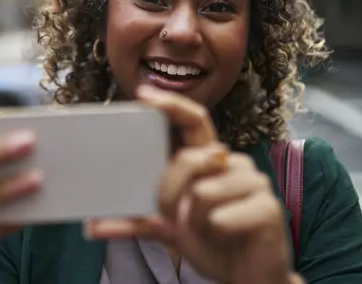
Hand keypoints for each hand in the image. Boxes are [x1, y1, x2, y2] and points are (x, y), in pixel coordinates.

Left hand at [87, 86, 292, 283]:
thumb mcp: (169, 230)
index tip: (144, 94)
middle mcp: (233, 163)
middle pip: (188, 160)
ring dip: (195, 223)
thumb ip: (138, 221)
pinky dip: (215, 234)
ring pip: (202, 193)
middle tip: (175, 219)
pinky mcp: (268, 206)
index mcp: (211, 160)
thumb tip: (93, 226)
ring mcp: (254, 181)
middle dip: (169, 195)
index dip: (172, 104)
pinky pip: (220, 217)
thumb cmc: (212, 245)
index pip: (195, 120)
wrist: (248, 278)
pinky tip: (228, 237)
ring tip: (212, 232)